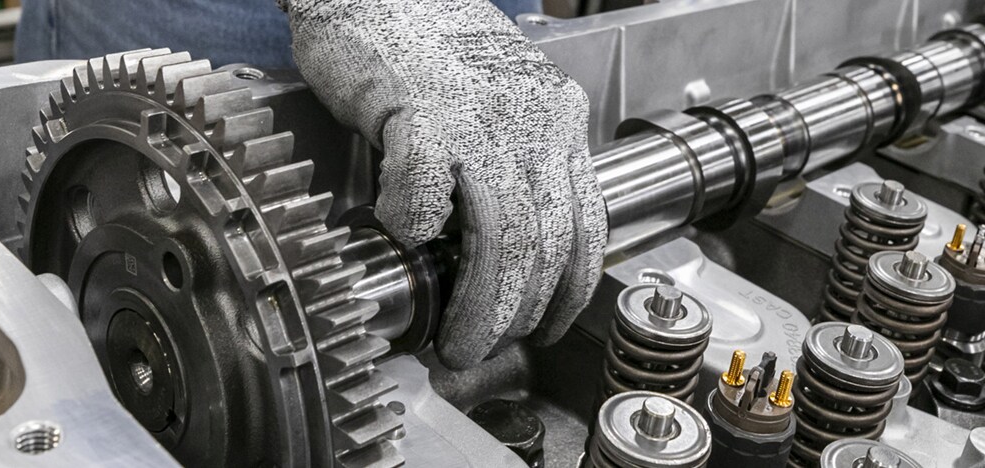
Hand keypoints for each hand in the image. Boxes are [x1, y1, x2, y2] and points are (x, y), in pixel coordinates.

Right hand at [282, 0, 606, 367]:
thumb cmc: (426, 39)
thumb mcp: (498, 97)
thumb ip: (508, 158)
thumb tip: (497, 240)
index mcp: (556, 118)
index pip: (587, 224)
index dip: (570, 288)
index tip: (548, 322)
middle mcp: (531, 119)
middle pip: (546, 243)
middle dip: (520, 314)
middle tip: (485, 347)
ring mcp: (478, 114)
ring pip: (502, 234)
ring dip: (481, 302)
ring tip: (457, 339)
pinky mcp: (419, 108)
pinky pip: (425, 189)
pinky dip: (412, 223)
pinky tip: (397, 234)